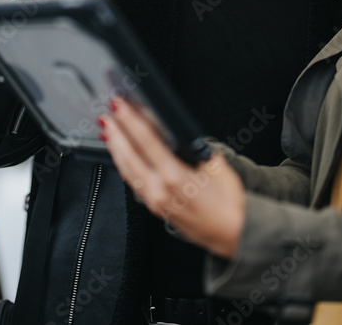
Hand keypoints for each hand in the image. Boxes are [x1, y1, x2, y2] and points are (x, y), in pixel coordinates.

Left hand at [101, 99, 245, 258]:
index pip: (147, 141)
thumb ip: (196, 149)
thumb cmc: (231, 205)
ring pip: (126, 170)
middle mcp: (160, 190)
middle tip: (107, 113)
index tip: (121, 106)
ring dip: (116, 149)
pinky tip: (120, 159)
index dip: (131, 121)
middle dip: (117, 132)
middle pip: (129, 155)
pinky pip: (133, 184)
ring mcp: (155, 201)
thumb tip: (180, 135)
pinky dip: (123, 167)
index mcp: (176, 177)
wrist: (234, 236)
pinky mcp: (155, 208)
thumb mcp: (218, 168)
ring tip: (108, 131)